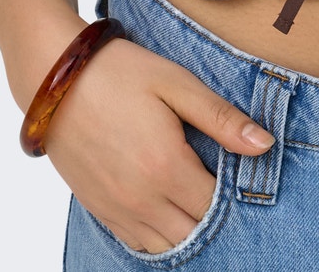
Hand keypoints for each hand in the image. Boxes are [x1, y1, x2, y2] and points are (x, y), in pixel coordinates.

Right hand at [40, 35, 274, 254]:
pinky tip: (169, 208)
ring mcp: (117, 210)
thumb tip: (264, 145)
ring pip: (167, 245)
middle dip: (214, 214)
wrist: (54, 78)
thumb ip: (221, 118)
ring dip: (188, 227)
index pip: (217, 205)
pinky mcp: (99, 210)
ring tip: (197, 195)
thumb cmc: (118, 72)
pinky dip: (159, 235)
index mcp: (166, 167)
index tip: (241, 170)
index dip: (236, 193)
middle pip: (194, 232)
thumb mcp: (175, 83)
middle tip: (222, 183)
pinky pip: (138, 243)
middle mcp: (141, 200)